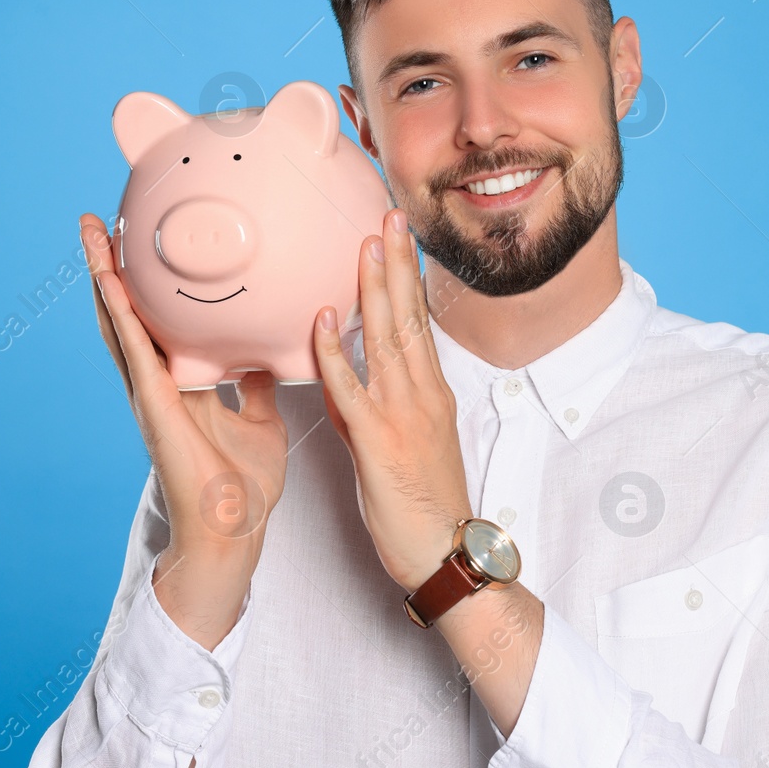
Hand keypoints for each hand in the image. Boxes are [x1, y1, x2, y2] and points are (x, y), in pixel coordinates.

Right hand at [80, 213, 289, 646]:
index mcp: (180, 382)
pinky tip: (109, 282)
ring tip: (91, 231)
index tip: (137, 241)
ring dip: (103, 276)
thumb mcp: (259, 418)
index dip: (143, 283)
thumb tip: (268, 354)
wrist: (235, 528)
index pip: (155, 321)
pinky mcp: (154, 406)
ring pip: (119, 322)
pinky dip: (120, 314)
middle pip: (126, 312)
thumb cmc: (243, 484)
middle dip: (111, 266)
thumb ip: (255, 385)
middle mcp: (157, 382)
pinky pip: (135, 350)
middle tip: (99, 219)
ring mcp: (150, 393)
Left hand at [312, 207, 473, 592]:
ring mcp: (403, 414)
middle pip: (408, 316)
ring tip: (365, 244)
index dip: (407, 277)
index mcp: (431, 392)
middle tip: (388, 215)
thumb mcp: (404, 444)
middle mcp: (422, 394)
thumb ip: (371, 405)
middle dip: (396, 263)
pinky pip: (353, 388)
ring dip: (374, 288)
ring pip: (387, 338)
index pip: (418, 322)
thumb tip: (345, 375)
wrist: (446, 553)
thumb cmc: (425, 505)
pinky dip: (335, 352)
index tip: (397, 238)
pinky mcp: (379, 441)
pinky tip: (322, 320)